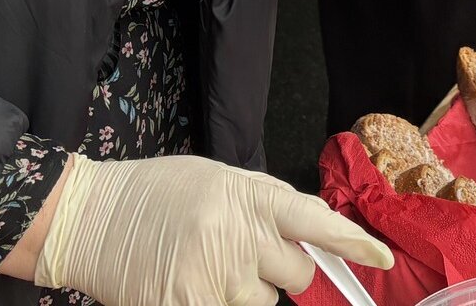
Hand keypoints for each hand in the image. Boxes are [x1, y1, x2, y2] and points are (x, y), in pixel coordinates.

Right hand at [33, 153, 392, 305]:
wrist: (93, 217)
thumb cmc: (157, 195)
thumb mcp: (219, 181)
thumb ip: (263, 206)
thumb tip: (306, 234)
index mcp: (249, 197)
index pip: (315, 221)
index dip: (352, 243)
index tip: (382, 259)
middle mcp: (239, 237)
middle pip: (296, 275)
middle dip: (280, 270)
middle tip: (242, 256)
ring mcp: (215, 277)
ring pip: (262, 302)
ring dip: (242, 291)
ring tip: (201, 265)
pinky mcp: (190, 304)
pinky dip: (214, 302)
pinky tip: (188, 285)